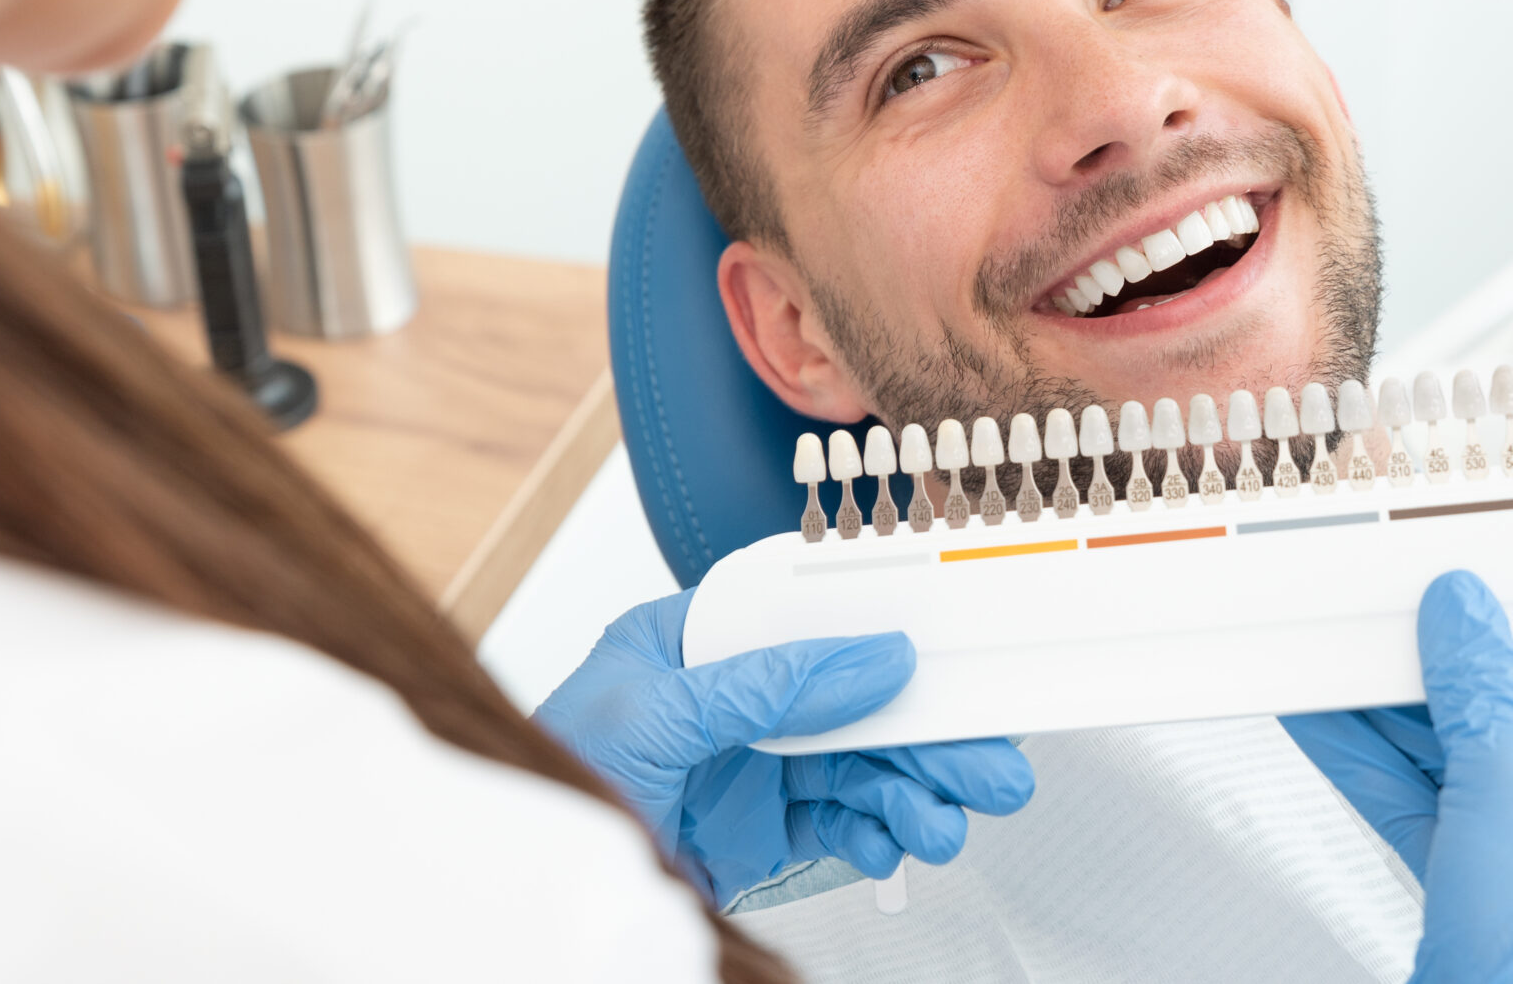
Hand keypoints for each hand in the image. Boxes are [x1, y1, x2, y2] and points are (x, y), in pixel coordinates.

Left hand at [534, 588, 1034, 906]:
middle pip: (855, 702)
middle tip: (991, 767)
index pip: (813, 620)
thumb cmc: (550, 775)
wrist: (521, 891)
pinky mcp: (760, 829)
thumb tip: (869, 655)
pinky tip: (896, 842)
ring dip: (911, 793)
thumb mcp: (655, 713)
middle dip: (928, 736)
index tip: (960, 658)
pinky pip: (837, 821)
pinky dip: (874, 835)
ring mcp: (752, 764)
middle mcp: (735, 697)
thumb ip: (765, 685)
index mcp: (701, 638)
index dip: (890, 635)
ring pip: (859, 767)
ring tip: (944, 822)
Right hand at [1282, 571, 1512, 983]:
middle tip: (1395, 600)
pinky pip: (1416, 798)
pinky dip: (1364, 754)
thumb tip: (1464, 612)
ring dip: (1391, 698)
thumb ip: (1483, 681)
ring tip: (1339, 641)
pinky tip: (1319, 709)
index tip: (1484, 564)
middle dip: (1445, 655)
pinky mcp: (1473, 890)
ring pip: (1457, 750)